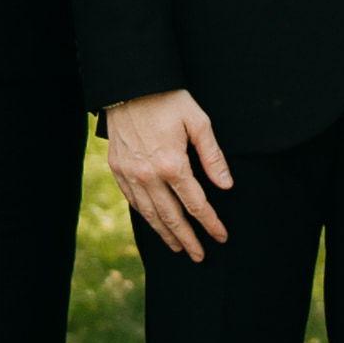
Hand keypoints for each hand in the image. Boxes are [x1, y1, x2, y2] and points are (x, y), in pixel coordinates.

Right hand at [105, 88, 232, 259]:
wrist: (129, 86)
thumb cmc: (168, 100)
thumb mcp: (198, 122)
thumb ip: (212, 156)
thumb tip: (226, 186)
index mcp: (172, 164)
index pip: (196, 204)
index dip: (210, 223)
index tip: (221, 236)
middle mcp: (148, 174)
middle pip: (171, 216)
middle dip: (188, 238)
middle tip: (200, 256)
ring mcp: (130, 174)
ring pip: (149, 213)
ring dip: (165, 233)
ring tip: (178, 247)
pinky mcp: (117, 169)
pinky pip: (132, 201)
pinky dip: (145, 216)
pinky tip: (154, 223)